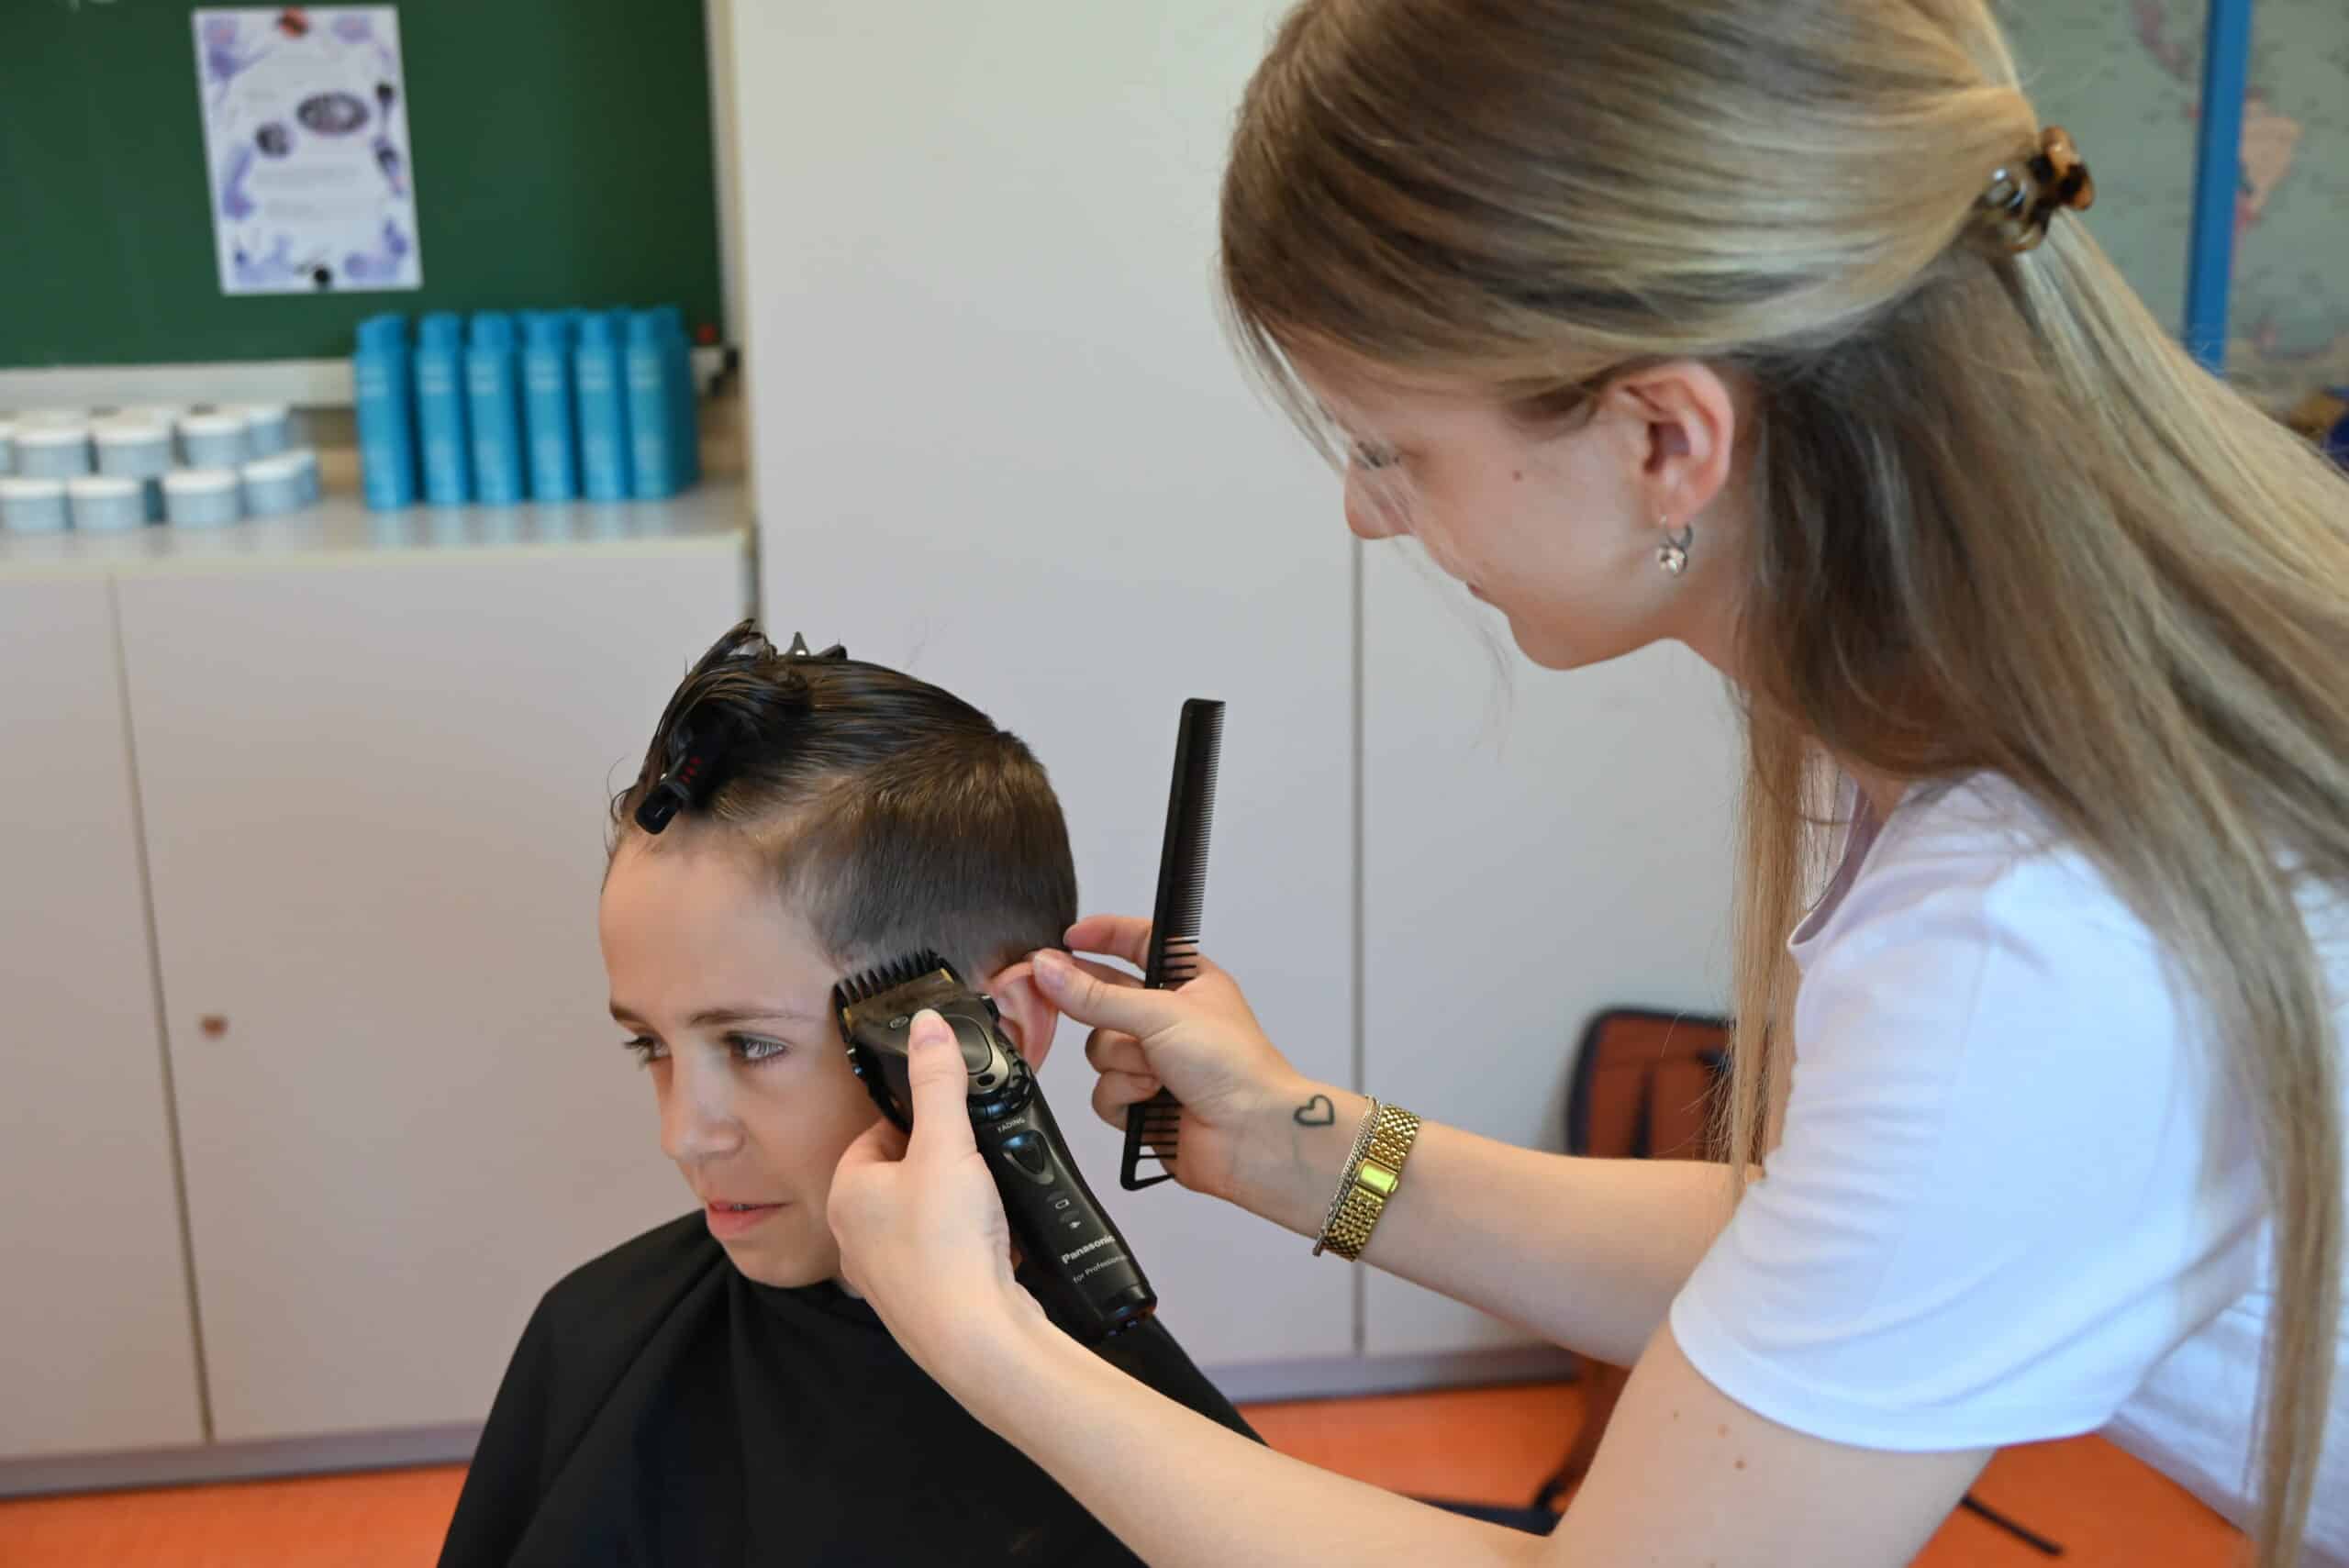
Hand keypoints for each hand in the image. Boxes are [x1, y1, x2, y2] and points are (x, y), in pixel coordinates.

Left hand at [827, 1010, 1049, 1379]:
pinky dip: (972, 1245)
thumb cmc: (948, 1251)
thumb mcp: (947, 1146)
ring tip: (987, 1204)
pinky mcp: (923, 1300)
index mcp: (846, 1193)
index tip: (951, 1119)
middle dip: (942, 1165)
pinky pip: (947, 1256)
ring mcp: (888, 1274)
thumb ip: (938, 1081)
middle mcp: (855, 1237)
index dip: (917, 1119)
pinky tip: (997, 1244)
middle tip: (975, 1161)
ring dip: (959, 1206)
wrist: (977, 1340)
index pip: (874, 1133)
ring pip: (924, 1217)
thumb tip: (926, 1026)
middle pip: (901, 1174)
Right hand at [1035, 914, 1310, 1204]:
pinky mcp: (1143, 1102)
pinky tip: (1151, 1099)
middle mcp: (1169, 1019)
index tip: (1069, 937)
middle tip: (1062, 997)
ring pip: (1100, 1048)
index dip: (1104, 936)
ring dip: (1122, 1061)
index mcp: (1187, 982)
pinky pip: (1103, 1090)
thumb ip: (1097, 995)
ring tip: (1155, 1072)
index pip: (1138, 943)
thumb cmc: (1235, 1065)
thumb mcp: (1160, 1013)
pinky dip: (1123, 1095)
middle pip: (1105, 998)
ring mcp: (1155, 1062)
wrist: (1250, 1134)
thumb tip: (1050, 969)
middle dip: (1094, 1007)